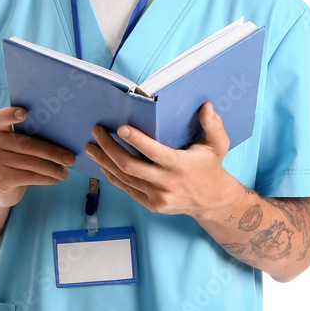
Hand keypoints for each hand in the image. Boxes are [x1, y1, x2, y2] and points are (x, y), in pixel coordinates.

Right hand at [0, 106, 76, 208]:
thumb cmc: (16, 159)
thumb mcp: (18, 145)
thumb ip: (31, 136)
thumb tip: (65, 138)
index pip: (2, 117)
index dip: (12, 114)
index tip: (25, 112)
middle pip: (27, 144)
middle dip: (52, 152)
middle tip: (71, 158)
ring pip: (31, 163)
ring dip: (53, 168)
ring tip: (66, 172)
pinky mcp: (0, 179)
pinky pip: (30, 177)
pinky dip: (47, 178)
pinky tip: (56, 179)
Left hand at [84, 102, 232, 216]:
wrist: (212, 201)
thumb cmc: (211, 167)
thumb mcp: (218, 145)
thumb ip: (213, 125)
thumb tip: (206, 106)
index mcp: (180, 165)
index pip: (154, 152)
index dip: (136, 140)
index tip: (120, 128)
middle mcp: (167, 183)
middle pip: (130, 166)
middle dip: (109, 148)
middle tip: (97, 132)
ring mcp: (157, 196)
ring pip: (125, 178)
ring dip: (105, 162)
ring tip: (91, 148)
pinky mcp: (152, 205)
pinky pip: (127, 189)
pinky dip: (113, 177)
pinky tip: (103, 165)